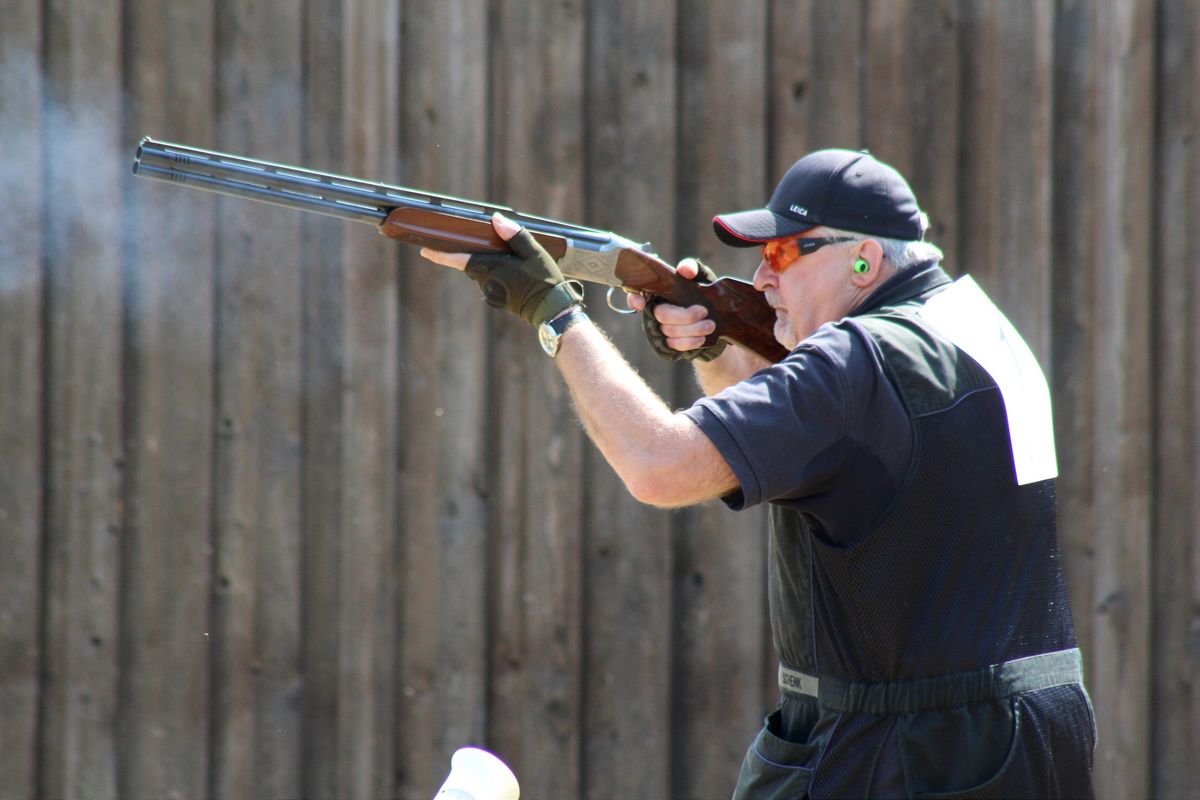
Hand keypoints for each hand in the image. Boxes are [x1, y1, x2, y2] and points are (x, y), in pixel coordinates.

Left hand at [420, 213, 582, 326]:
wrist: (552, 311)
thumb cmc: (545, 281)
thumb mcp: (535, 253)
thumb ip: (515, 236)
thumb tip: (496, 220)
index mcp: (493, 268)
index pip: (461, 260)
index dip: (441, 255)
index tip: (426, 251)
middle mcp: (488, 283)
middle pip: (471, 265)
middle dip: (472, 255)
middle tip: (479, 244)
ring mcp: (492, 294)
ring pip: (482, 274)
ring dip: (488, 265)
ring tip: (513, 263)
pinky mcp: (498, 301)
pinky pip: (491, 283)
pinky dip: (497, 276)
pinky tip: (516, 275)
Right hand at [628, 258, 727, 361]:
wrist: (715, 318)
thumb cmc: (702, 292)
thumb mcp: (700, 277)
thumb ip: (692, 269)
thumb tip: (685, 270)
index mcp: (658, 292)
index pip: (636, 294)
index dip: (634, 299)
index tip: (641, 304)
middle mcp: (655, 310)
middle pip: (661, 315)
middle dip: (684, 316)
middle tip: (704, 311)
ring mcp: (660, 328)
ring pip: (670, 331)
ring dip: (693, 329)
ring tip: (710, 325)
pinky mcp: (668, 343)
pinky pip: (675, 345)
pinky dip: (690, 342)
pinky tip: (702, 337)